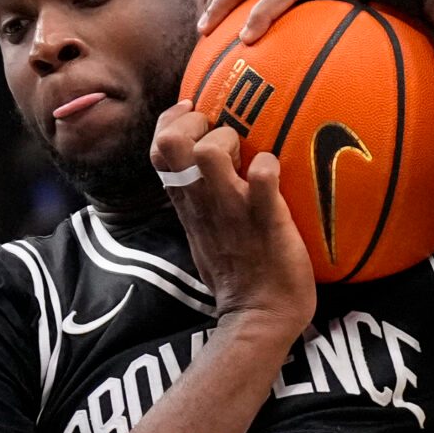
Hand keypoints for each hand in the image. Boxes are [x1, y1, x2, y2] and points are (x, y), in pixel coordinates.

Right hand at [150, 100, 315, 334]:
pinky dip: (269, 166)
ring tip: (246, 158)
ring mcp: (232, 209)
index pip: (158, 148)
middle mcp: (203, 202)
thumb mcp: (203, 234)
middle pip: (171, 142)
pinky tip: (274, 173)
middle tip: (223, 138)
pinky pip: (264, 177)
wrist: (261, 317)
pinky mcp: (266, 219)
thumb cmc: (240, 274)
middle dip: (197, 124)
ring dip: (229, 140)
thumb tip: (205, 170)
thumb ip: (198, 202)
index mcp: (188, 204)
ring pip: (209, 152)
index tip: (195, 115)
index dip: (172, 121)